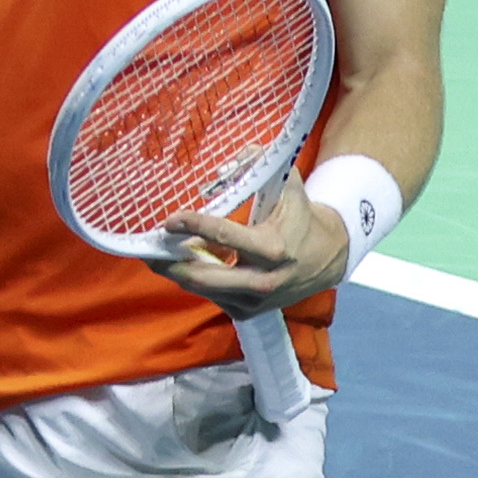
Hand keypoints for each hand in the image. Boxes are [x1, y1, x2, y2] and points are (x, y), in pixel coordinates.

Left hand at [150, 186, 351, 313]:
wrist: (328, 256)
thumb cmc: (301, 215)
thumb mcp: (287, 183)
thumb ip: (257, 165)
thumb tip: (222, 167)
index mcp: (272, 247)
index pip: (223, 236)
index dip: (192, 225)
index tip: (169, 220)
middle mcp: (263, 279)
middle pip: (202, 277)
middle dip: (170, 264)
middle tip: (149, 249)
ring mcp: (254, 300)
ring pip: (202, 289)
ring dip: (177, 272)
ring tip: (159, 255)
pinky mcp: (248, 312)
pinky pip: (211, 297)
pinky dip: (195, 281)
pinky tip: (185, 264)